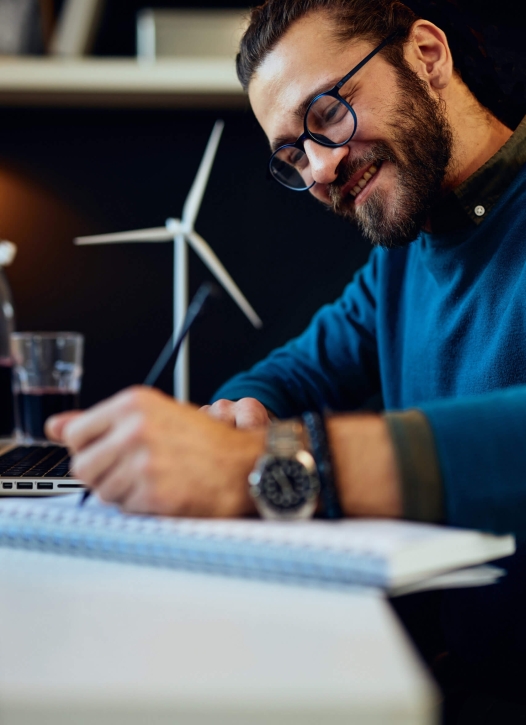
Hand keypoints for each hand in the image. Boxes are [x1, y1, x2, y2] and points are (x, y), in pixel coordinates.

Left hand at [45, 386, 264, 516]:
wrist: (246, 464)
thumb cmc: (206, 441)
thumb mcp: (153, 414)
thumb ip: (101, 421)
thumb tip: (55, 426)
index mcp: (134, 404)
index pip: (76, 433)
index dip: (91, 448)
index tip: (108, 452)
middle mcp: (136, 429)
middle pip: (83, 466)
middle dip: (103, 474)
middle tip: (133, 471)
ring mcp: (144, 461)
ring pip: (102, 492)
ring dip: (123, 493)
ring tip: (154, 480)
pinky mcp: (154, 493)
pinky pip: (125, 510)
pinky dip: (141, 508)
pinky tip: (164, 492)